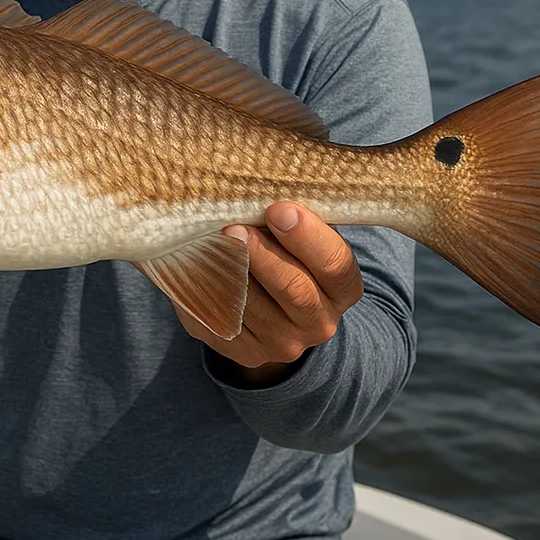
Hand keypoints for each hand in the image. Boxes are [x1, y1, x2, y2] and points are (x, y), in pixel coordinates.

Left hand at [176, 202, 363, 385]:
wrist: (273, 308)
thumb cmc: (286, 250)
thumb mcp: (303, 234)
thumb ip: (294, 216)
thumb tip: (259, 187)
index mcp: (343, 288)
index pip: (335, 264)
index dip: (306, 236)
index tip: (276, 209)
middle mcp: (320, 322)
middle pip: (294, 289)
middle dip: (261, 253)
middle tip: (234, 227)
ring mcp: (283, 343)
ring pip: (253, 306)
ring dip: (227, 269)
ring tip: (210, 239)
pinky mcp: (246, 352)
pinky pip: (222, 319)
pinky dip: (206, 288)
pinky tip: (197, 262)